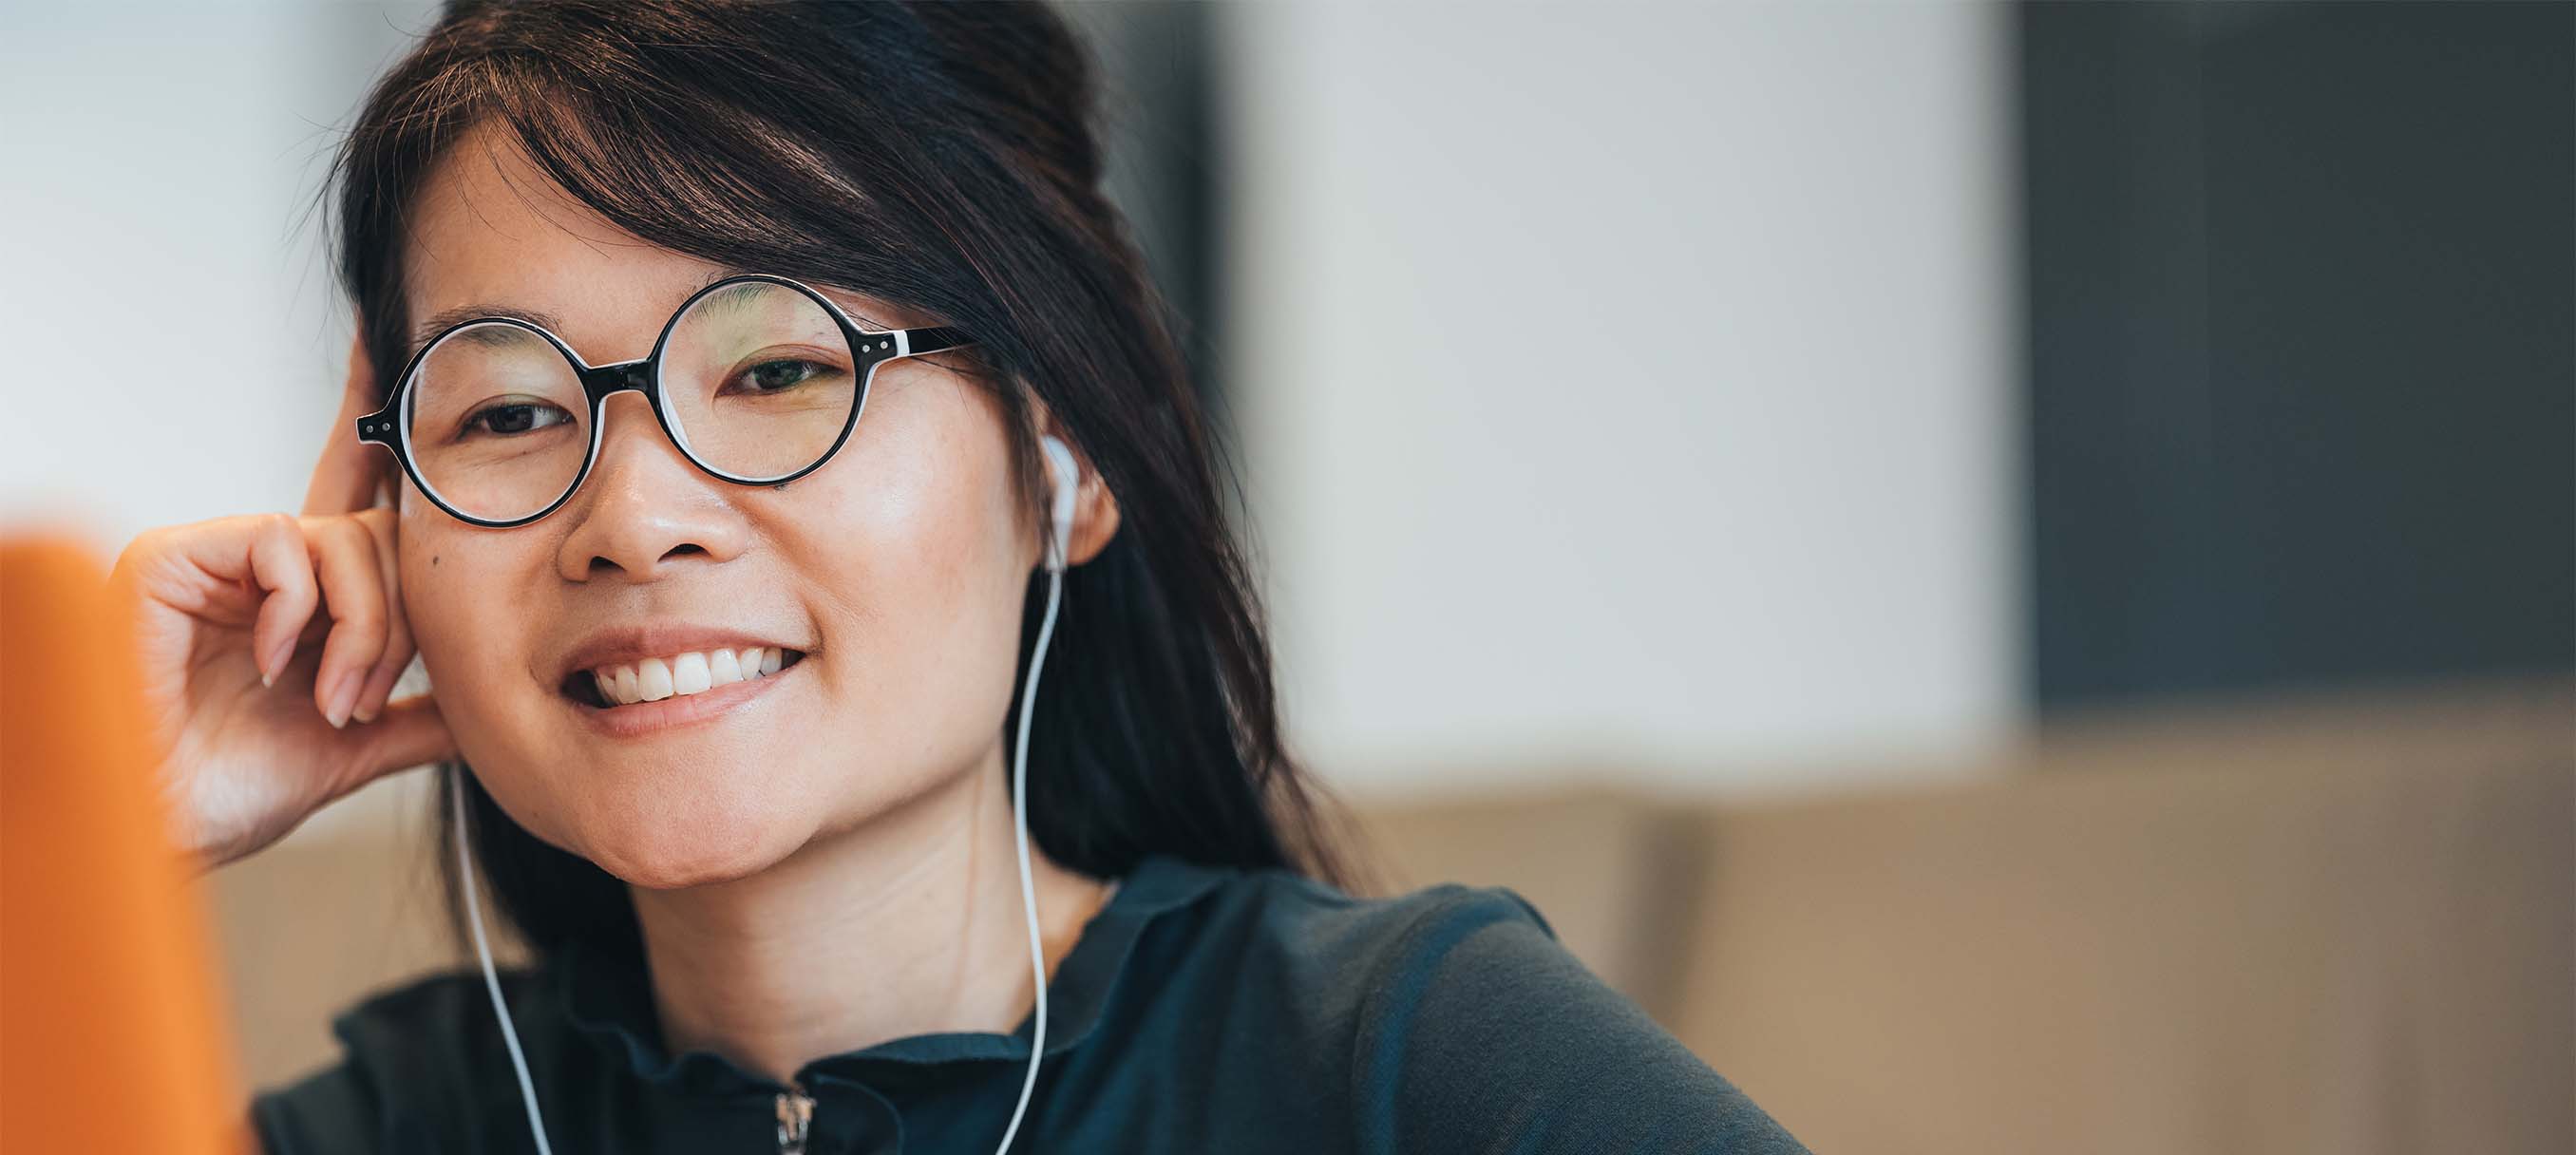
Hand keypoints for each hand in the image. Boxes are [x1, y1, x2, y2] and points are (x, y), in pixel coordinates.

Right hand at [107, 333, 454, 869]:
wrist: (159, 827)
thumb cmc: (225, 792)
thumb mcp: (348, 750)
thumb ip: (416, 720)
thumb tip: (481, 711)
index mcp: (300, 602)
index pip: (354, 502)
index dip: (371, 425)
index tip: (391, 345)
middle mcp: (259, 568)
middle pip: (382, 535)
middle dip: (397, 622)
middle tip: (365, 698)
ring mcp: (214, 556)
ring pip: (346, 540)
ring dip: (361, 629)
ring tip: (330, 700)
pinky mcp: (172, 554)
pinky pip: (283, 541)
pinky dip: (300, 611)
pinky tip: (276, 664)